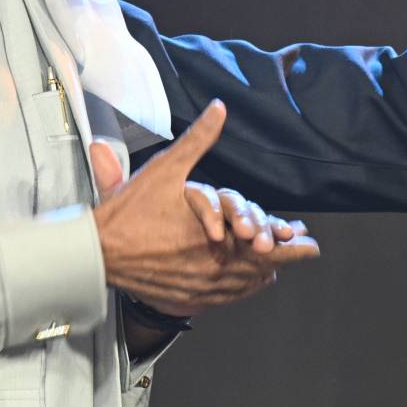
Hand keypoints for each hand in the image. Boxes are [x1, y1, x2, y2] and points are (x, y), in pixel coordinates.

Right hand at [89, 102, 320, 317]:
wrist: (96, 252)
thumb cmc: (130, 210)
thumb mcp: (166, 169)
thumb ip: (198, 139)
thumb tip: (219, 108)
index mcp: (215, 238)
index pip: (268, 248)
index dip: (293, 246)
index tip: (310, 241)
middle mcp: (212, 267)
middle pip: (262, 269)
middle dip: (284, 257)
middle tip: (304, 250)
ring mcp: (199, 287)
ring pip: (243, 285)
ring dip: (263, 273)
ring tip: (278, 265)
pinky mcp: (184, 298)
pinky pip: (223, 298)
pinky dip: (240, 288)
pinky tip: (246, 282)